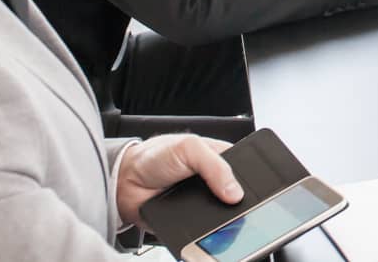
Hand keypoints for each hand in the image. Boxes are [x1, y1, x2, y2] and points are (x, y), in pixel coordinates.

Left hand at [115, 135, 240, 227]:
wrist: (124, 183)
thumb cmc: (152, 157)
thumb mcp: (189, 148)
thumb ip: (215, 165)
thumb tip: (235, 191)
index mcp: (217, 157)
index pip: (243, 168)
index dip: (249, 178)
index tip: (253, 188)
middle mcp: (212, 179)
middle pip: (235, 193)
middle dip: (236, 201)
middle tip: (235, 205)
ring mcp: (202, 200)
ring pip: (223, 213)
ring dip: (222, 218)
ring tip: (222, 218)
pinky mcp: (190, 219)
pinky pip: (204, 228)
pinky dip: (205, 230)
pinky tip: (206, 228)